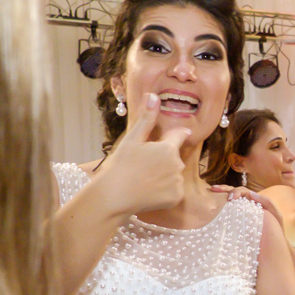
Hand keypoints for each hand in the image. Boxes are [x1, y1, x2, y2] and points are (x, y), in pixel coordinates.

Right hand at [94, 93, 188, 215]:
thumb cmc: (120, 166)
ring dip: (165, 175)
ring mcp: (178, 182)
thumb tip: (153, 96)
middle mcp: (177, 165)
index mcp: (168, 148)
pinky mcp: (176, 198)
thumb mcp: (132, 140)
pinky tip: (149, 191)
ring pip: (175, 175)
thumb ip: (147, 119)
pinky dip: (165, 191)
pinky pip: (175, 191)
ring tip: (145, 179)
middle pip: (175, 157)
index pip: (180, 135)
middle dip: (164, 159)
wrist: (114, 196)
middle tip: (144, 165)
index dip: (173, 136)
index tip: (168, 138)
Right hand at [210, 184, 283, 227]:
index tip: (230, 199)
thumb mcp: (275, 214)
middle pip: (233, 191)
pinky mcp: (237, 219)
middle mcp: (247, 203)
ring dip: (220, 193)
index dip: (235, 192)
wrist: (274, 242)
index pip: (242, 191)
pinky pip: (227, 210)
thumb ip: (266, 202)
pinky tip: (212, 205)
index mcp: (255, 200)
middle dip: (223, 189)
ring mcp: (241, 211)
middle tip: (213, 190)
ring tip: (211, 191)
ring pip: (229, 198)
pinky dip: (220, 204)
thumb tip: (251, 193)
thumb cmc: (276, 228)